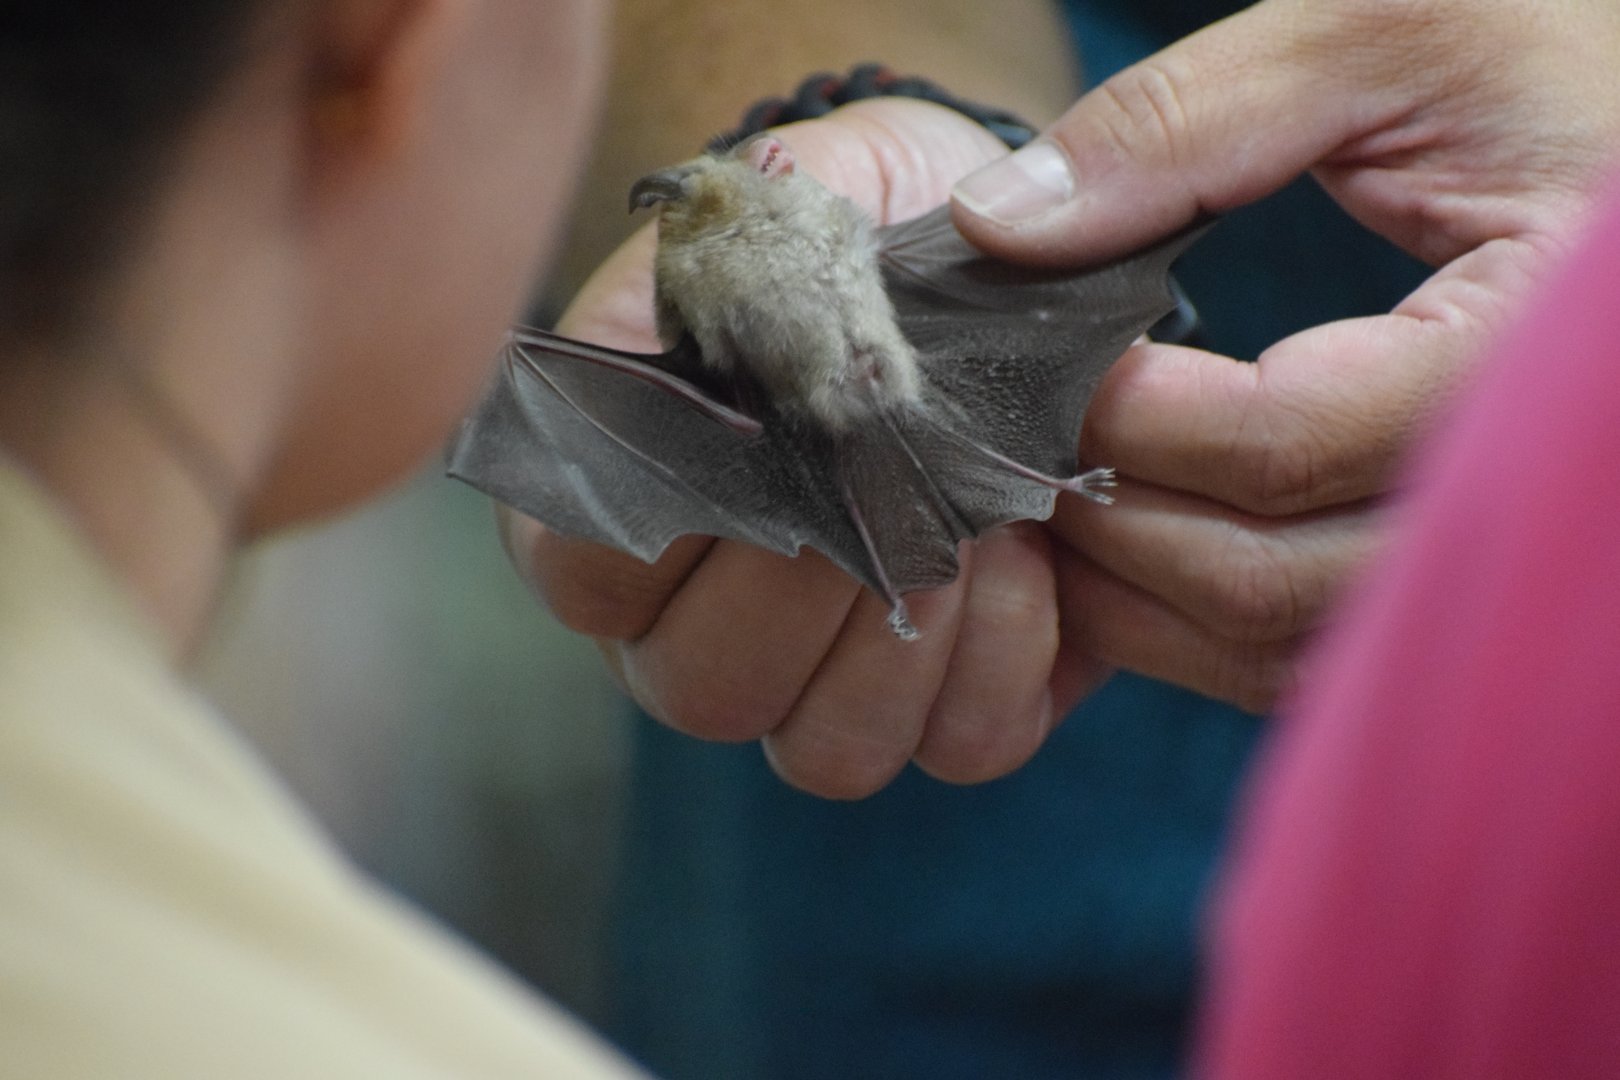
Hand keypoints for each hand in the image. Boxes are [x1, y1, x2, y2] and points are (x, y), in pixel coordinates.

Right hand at [503, 100, 1095, 797]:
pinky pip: (962, 746)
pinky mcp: (947, 704)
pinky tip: (1028, 559)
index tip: (763, 428)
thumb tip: (723, 370)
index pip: (583, 572)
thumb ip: (718, 277)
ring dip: (904, 639)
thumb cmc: (856, 238)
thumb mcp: (780, 212)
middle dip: (808, 579)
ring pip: (826, 753)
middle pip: (700, 689)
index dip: (674, 514)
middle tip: (880, 470)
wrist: (981, 266)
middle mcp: (694, 627)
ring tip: (963, 522)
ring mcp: (818, 683)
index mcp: (622, 510)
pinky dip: (1006, 657)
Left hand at [951, 0, 1619, 710]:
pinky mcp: (1467, 565)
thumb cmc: (1566, 45)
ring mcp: (1504, 548)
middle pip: (1265, 582)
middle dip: (1108, 519)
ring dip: (1137, 595)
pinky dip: (1198, 620)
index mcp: (1531, 345)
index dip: (1132, 417)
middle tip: (1025, 440)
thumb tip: (996, 224)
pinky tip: (1139, 535)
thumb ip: (1189, 121)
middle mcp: (1531, 486)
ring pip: (1279, 648)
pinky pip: (1310, 650)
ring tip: (1063, 491)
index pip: (1281, 446)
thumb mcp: (1392, 27)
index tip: (1059, 363)